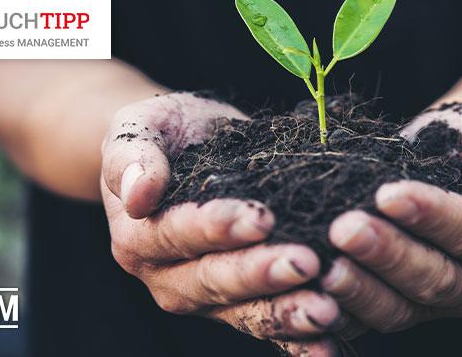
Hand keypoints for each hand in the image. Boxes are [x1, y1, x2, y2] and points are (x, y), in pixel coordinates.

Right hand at [100, 93, 343, 351]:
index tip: (261, 217)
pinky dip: (296, 341)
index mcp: (140, 236)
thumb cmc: (165, 135)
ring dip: (286, 314)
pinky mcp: (238, 306)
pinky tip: (328, 347)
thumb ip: (133, 156)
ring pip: (245, 311)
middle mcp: (170, 276)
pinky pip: (266, 327)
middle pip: (215, 279)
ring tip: (325, 311)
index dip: (217, 228)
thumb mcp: (140, 128)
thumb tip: (138, 194)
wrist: (184, 151)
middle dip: (261, 273)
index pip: (178, 234)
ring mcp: (206, 297)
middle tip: (305, 263)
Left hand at [321, 100, 461, 331]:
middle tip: (343, 227)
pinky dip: (334, 306)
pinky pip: (362, 312)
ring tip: (319, 261)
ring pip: (394, 306)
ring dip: (356, 288)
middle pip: (429, 279)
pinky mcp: (387, 298)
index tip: (390, 193)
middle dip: (385, 255)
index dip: (431, 217)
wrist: (449, 158)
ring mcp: (424, 295)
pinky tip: (303, 287)